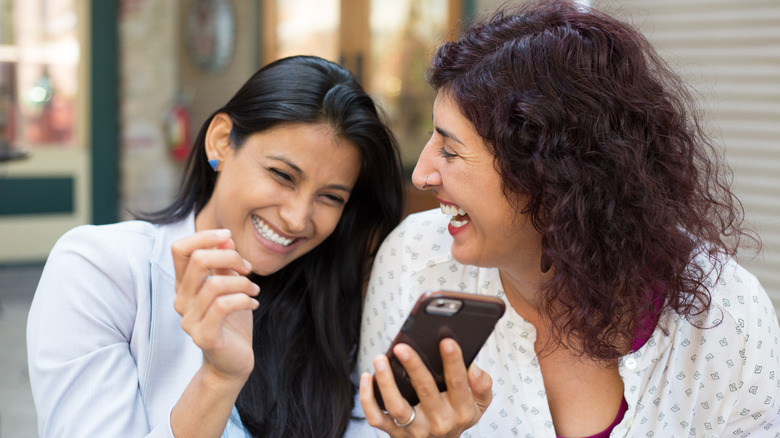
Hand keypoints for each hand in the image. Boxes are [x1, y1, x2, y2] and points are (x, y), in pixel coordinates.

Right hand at [171, 229, 259, 382]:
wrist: (232, 362)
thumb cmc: (231, 321)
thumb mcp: (229, 287)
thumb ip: (224, 264)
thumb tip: (225, 239)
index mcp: (184, 285)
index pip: (180, 249)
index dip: (204, 236)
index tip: (229, 238)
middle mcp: (181, 301)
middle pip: (199, 260)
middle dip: (230, 257)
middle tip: (248, 268)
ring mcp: (189, 320)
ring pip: (215, 284)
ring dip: (243, 282)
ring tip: (254, 290)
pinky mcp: (204, 336)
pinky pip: (223, 306)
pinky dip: (244, 300)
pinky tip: (254, 304)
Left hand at [359, 339, 492, 436]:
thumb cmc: (458, 415)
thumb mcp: (480, 403)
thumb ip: (482, 384)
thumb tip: (473, 368)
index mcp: (461, 410)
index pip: (458, 383)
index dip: (453, 361)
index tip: (446, 341)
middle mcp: (439, 421)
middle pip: (425, 392)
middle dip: (414, 367)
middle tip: (402, 346)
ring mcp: (415, 429)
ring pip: (397, 406)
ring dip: (386, 382)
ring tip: (380, 359)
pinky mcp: (394, 433)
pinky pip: (376, 417)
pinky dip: (367, 399)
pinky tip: (367, 377)